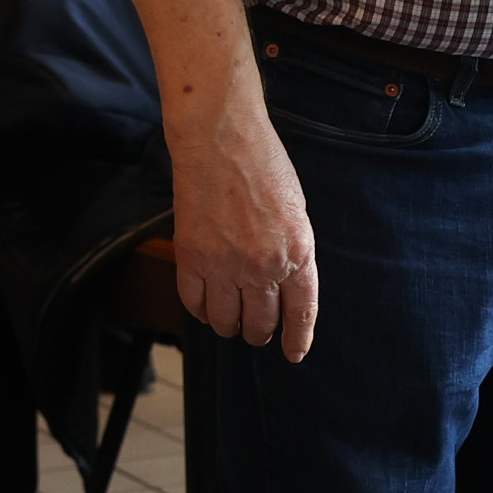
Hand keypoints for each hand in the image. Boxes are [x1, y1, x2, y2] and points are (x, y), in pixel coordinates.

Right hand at [167, 89, 319, 362]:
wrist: (220, 140)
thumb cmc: (263, 166)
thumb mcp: (297, 212)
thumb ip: (293, 253)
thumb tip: (284, 288)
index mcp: (297, 253)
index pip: (301, 312)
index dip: (297, 338)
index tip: (293, 353)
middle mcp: (263, 266)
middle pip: (260, 323)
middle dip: (259, 333)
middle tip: (255, 331)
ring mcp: (224, 265)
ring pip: (226, 321)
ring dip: (229, 327)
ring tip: (230, 322)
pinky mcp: (191, 257)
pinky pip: (194, 303)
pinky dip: (200, 311)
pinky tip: (205, 306)